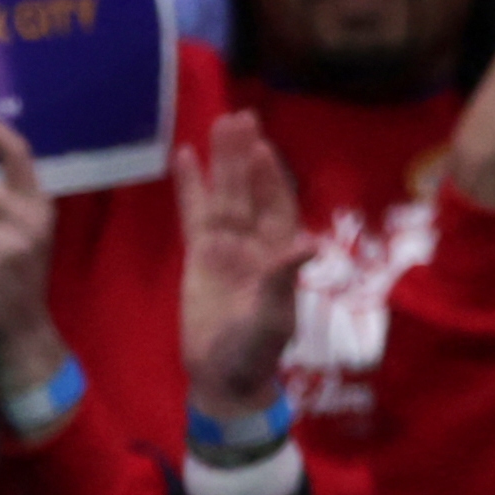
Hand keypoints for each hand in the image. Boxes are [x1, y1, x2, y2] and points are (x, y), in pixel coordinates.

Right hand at [174, 110, 302, 425]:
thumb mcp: (271, 320)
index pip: (277, 206)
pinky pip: (194, 213)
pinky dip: (190, 186)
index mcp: (278, 255)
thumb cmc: (253, 353)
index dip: (271, 179)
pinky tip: (185, 156)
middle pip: (249, 190)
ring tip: (217, 123)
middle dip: (245, 156)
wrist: (223, 376)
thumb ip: (283, 280)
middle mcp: (253, 243)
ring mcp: (225, 247)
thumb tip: (309, 243)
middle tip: (241, 117)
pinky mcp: (199, 255)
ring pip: (223, 194)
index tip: (263, 149)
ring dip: (221, 161)